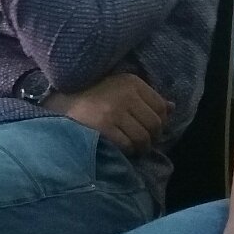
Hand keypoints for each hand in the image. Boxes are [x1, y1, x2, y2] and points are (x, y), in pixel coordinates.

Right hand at [50, 73, 170, 152]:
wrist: (60, 102)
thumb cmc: (92, 96)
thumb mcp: (120, 88)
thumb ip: (146, 98)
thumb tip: (172, 108)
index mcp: (132, 82)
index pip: (161, 106)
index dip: (160, 121)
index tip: (151, 129)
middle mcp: (126, 95)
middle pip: (154, 124)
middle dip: (152, 137)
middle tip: (144, 143)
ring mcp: (114, 111)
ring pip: (143, 137)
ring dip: (141, 147)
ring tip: (134, 148)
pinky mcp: (104, 127)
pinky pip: (127, 145)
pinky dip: (128, 151)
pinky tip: (122, 150)